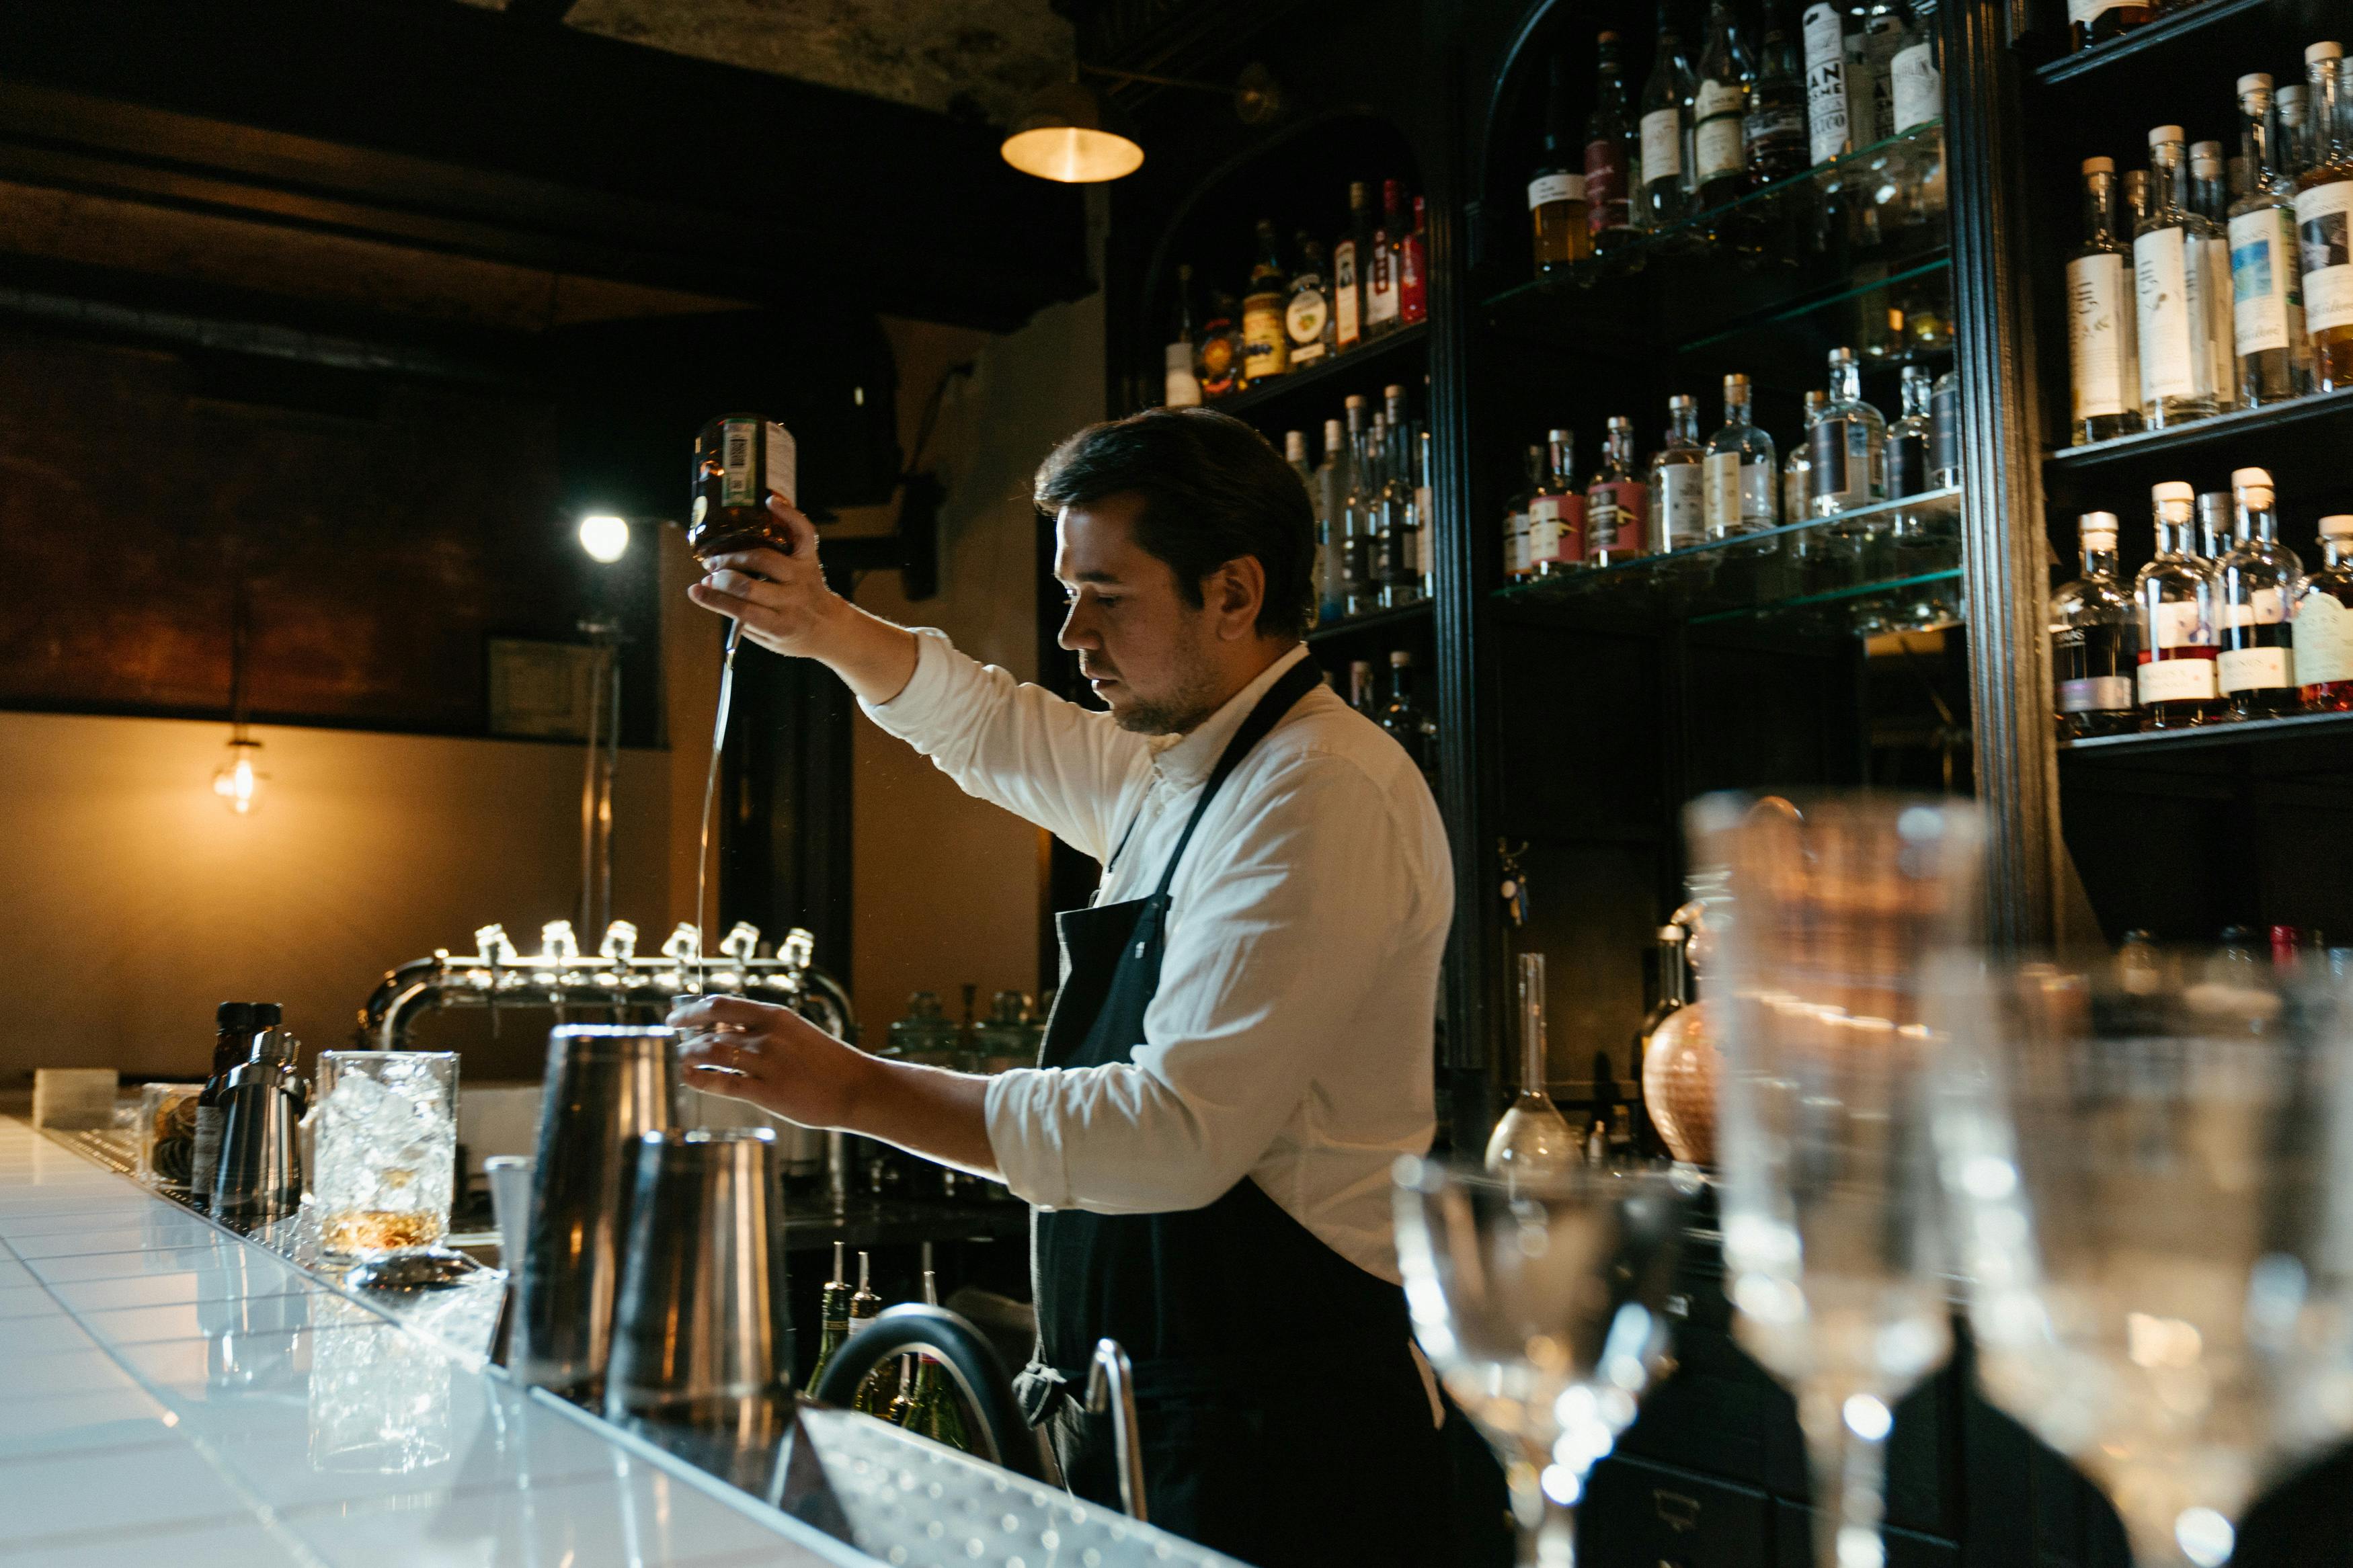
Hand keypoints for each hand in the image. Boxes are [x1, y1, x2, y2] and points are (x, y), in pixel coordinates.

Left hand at [667, 994, 874, 1128]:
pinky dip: (700, 1079)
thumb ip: (762, 1030)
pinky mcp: (768, 1093)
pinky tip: (689, 1078)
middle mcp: (768, 1036)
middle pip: (712, 1029)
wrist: (857, 1088)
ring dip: (691, 1056)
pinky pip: (723, 1083)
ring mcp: (768, 1064)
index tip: (676, 1015)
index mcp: (776, 1016)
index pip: (721, 1005)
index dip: (693, 1009)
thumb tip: (725, 1028)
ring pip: (713, 1054)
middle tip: (675, 1037)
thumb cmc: (827, 1062)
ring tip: (684, 1060)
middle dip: (687, 1032)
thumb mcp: (796, 1033)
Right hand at [684, 494, 919, 704]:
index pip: (742, 611)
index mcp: (781, 625)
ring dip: (735, 556)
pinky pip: (802, 532)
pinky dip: (788, 514)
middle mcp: (794, 599)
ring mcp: (803, 576)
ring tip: (718, 558)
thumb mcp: (768, 639)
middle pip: (750, 585)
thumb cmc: (791, 633)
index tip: (694, 590)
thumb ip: (744, 620)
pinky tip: (769, 502)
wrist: (830, 627)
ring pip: (764, 558)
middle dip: (722, 578)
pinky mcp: (811, 559)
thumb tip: (707, 591)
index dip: (715, 600)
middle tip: (708, 575)